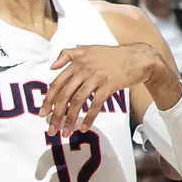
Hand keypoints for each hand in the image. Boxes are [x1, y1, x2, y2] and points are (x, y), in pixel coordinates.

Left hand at [43, 43, 166, 134]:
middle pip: (65, 95)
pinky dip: (89, 117)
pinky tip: (84, 127)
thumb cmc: (113, 55)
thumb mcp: (89, 49)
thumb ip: (68, 54)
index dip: (48, 100)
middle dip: (56, 114)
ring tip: (65, 132)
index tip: (42, 113)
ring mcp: (97, 77)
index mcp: (77, 62)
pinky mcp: (109, 85)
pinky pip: (96, 104)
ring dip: (70, 119)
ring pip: (78, 101)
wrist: (138, 57)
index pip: (57, 83)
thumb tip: (51, 67)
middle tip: (51, 129)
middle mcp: (84, 69)